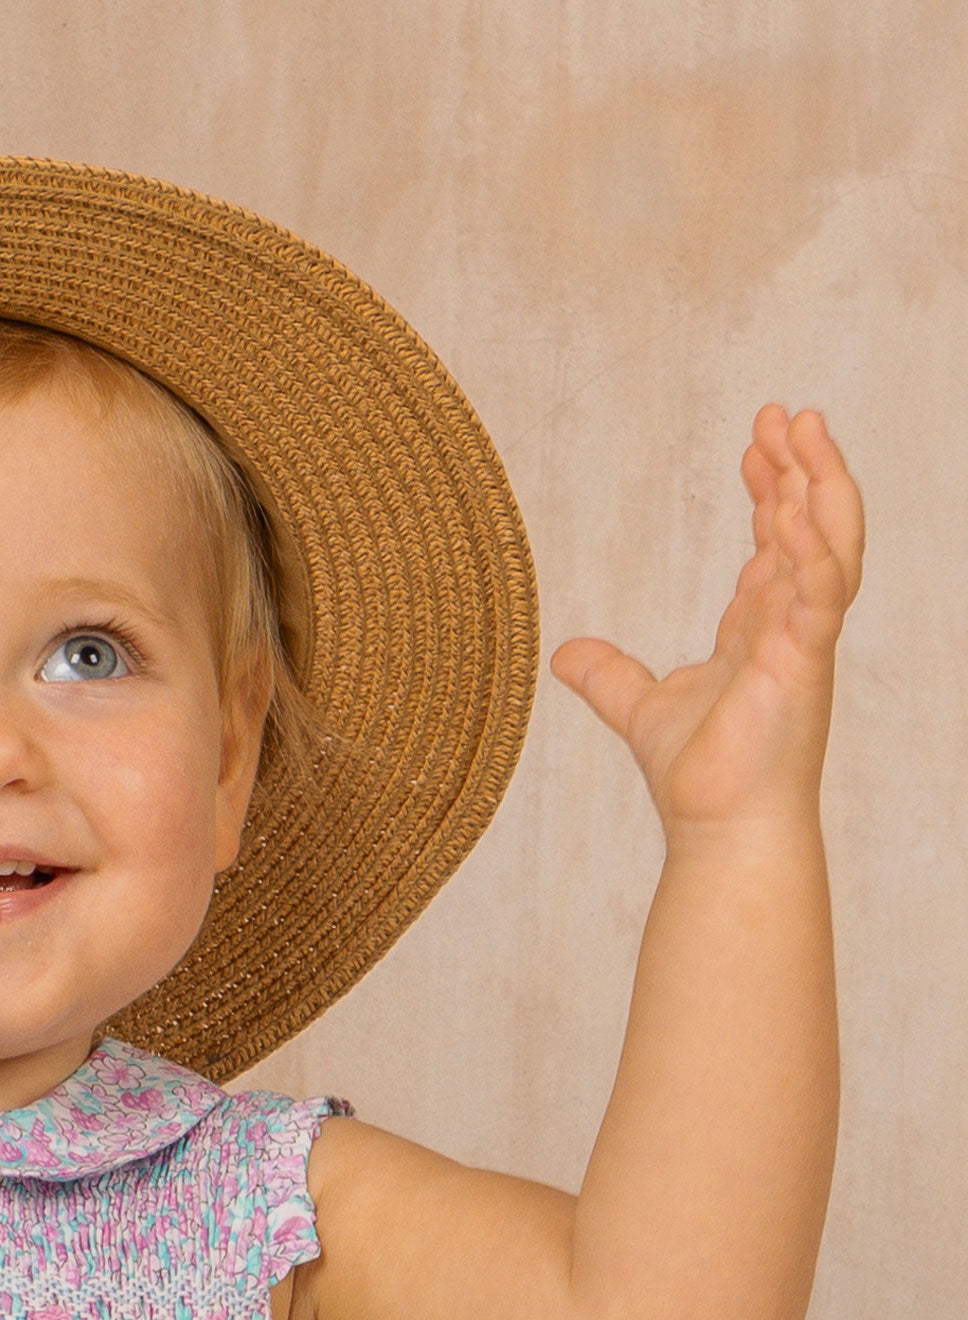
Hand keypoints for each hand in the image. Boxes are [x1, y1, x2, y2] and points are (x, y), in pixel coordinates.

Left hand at [551, 406, 863, 836]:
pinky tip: (793, 505)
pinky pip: (822, 590)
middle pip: (809, 526)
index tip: (751, 448)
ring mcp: (806, 641)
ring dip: (821, 483)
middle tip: (782, 412)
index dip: (768, 492)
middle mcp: (793, 625)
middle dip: (800, 467)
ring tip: (803, 427)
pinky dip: (812, 547)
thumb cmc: (699, 776)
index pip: (776, 542)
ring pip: (832, 542)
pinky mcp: (806, 661)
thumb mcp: (640, 708)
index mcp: (763, 629)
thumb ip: (609, 677)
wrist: (719, 827)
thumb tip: (565, 655)